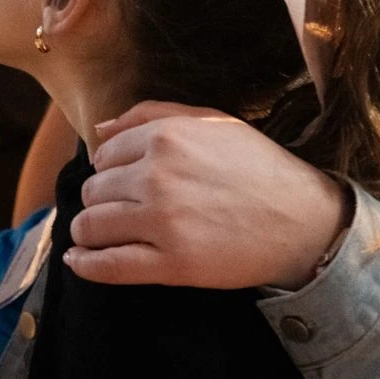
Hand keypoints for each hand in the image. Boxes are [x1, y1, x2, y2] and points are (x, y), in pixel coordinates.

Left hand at [64, 101, 348, 289]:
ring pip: (92, 225)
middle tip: (118, 207)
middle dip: (100, 198)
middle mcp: (157, 177)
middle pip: (94, 189)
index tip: (120, 180)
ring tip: (95, 234)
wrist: (301, 220)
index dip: (109, 168)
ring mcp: (162, 223)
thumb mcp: (212, 121)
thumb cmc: (258, 167)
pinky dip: (85, 265)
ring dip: (87, 230)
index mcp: (166, 137)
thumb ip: (152, 113)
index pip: (104, 154)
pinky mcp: (171, 265)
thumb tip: (100, 127)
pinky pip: (108, 266)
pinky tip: (78, 261)